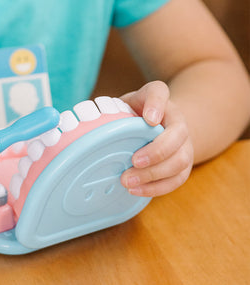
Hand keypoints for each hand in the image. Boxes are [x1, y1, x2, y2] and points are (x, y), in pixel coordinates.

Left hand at [119, 81, 193, 196]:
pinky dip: (156, 188)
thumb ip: (116, 105)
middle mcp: (179, 124)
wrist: (163, 126)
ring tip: (128, 181)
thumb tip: (99, 118)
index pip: (160, 94)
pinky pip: (177, 180)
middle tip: (133, 161)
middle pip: (178, 137)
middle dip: (157, 152)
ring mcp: (184, 147)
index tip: (148, 119)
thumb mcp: (127, 102)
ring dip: (154, 174)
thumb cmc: (138, 114)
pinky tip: (136, 190)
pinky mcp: (182, 167)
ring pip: (180, 162)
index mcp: (161, 103)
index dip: (156, 105)